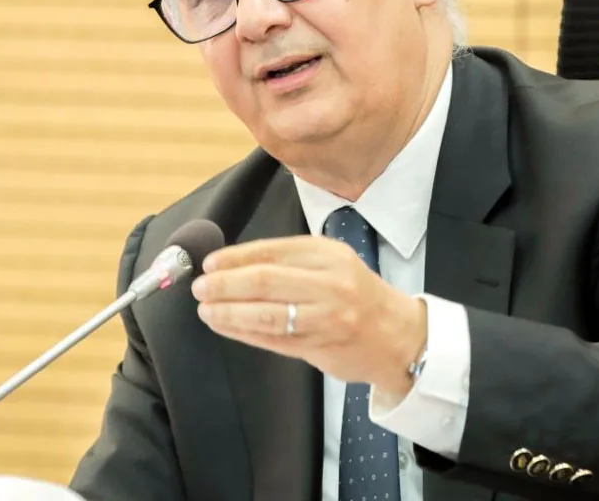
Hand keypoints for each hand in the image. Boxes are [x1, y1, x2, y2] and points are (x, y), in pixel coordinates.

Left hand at [191, 235, 427, 396]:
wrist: (398, 335)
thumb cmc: (358, 294)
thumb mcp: (332, 263)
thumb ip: (290, 261)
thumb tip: (235, 264)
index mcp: (329, 255)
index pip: (272, 251)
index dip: (235, 258)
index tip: (210, 263)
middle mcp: (329, 283)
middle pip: (265, 281)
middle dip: (226, 284)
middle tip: (200, 287)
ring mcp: (325, 317)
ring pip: (266, 314)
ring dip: (230, 312)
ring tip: (207, 310)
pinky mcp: (320, 346)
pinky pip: (273, 339)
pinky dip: (245, 332)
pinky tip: (226, 326)